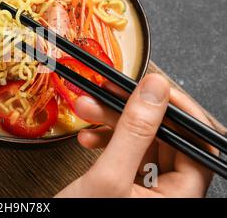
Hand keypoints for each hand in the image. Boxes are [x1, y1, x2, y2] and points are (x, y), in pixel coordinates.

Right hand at [56, 74, 217, 197]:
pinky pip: (123, 153)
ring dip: (111, 123)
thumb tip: (155, 90)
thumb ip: (134, 132)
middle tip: (108, 93)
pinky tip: (88, 137)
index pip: (198, 144)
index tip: (154, 88)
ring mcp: (146, 189)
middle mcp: (168, 194)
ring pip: (140, 142)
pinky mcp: (126, 185)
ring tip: (87, 110)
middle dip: (130, 113)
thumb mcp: (109, 177)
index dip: (178, 112)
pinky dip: (104, 140)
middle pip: (163, 138)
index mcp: (180, 198)